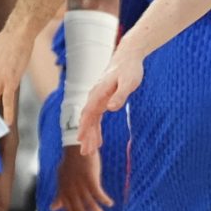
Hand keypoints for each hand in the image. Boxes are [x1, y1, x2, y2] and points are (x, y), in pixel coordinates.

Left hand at [52, 138, 113, 210]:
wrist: (75, 148)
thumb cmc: (69, 164)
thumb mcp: (61, 181)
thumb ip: (59, 196)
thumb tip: (52, 209)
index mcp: (64, 193)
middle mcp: (71, 192)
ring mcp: (80, 186)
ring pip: (91, 206)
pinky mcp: (90, 180)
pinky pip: (98, 195)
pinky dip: (104, 201)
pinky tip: (110, 204)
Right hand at [75, 46, 143, 164]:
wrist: (128, 56)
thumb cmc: (129, 69)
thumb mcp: (128, 82)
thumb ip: (120, 95)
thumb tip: (110, 108)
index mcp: (98, 93)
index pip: (88, 113)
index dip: (84, 127)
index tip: (81, 140)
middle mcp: (95, 96)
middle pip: (87, 119)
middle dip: (86, 136)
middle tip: (86, 153)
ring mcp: (98, 99)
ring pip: (91, 120)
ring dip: (90, 135)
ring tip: (90, 152)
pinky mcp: (103, 100)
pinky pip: (97, 118)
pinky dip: (96, 129)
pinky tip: (98, 140)